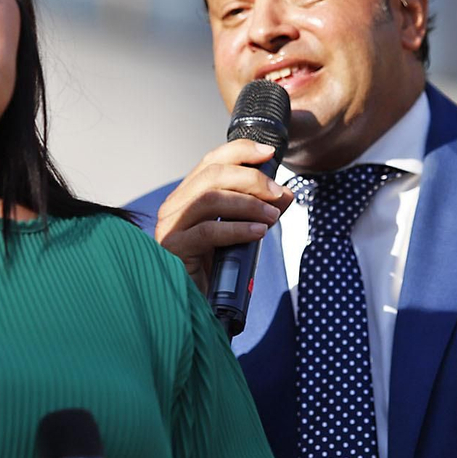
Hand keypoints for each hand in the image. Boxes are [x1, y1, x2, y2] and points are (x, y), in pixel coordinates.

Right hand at [154, 140, 294, 292]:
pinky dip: (237, 229)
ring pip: (209, 198)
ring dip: (247, 204)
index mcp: (188, 196)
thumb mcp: (241, 233)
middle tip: (277, 193)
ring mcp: (171, 226)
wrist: (193, 306)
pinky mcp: (174, 248)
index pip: (211, 161)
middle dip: (251, 179)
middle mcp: (175, 206)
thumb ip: (260, 211)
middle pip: (212, 174)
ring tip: (271, 217)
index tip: (269, 153)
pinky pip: (208, 231)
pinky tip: (256, 233)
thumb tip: (285, 194)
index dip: (240, 151)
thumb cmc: (214, 269)